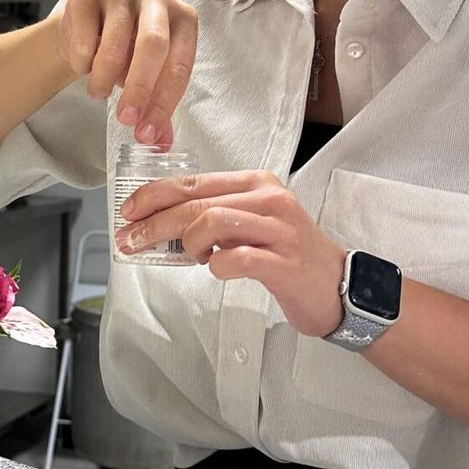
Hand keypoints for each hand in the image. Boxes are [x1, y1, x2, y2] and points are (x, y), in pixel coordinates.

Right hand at [50, 0, 197, 145]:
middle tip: (125, 119)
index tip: (146, 133)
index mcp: (183, 19)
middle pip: (153, 46)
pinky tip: (84, 65)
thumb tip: (162, 146)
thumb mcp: (147, 78)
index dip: (163, 103)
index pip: (180, 65)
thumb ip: (156, 108)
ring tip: (97, 94)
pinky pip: (84, 37)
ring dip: (103, 80)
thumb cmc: (125, 52)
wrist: (85, 28)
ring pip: (114, 45)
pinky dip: (82, 63)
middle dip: (139, 89)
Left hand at [114, 169, 346, 335]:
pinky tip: (218, 270)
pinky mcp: (285, 263)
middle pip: (197, 203)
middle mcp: (269, 199)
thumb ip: (214, 216)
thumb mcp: (251, 224)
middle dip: (155, 223)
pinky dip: (217, 267)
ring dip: (189, 243)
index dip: (155, 196)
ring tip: (192, 256)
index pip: (194, 182)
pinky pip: (236, 258)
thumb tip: (161, 223)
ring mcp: (280, 230)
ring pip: (213, 221)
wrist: (338, 286)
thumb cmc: (287, 255)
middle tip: (132, 240)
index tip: (129, 212)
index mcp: (257, 184)